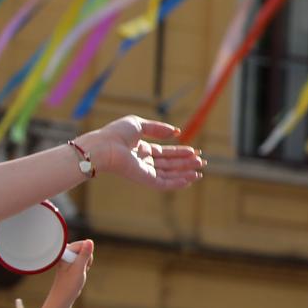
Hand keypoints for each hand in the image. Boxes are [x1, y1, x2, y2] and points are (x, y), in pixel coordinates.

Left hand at [47, 240, 92, 302]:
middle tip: (78, 270)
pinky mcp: (69, 261)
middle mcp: (64, 252)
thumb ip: (84, 254)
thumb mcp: (79, 268)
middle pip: (84, 248)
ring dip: (85, 264)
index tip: (79, 265)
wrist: (63, 296)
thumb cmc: (68, 284)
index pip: (83, 244)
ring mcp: (67, 256)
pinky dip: (83, 266)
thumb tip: (89, 241)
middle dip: (86, 259)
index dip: (86, 255)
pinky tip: (78, 273)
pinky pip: (82, 260)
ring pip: (84, 254)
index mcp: (64, 251)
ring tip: (77, 273)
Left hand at [77, 116, 204, 190]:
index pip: (164, 153)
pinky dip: (176, 183)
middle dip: (185, 163)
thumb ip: (157, 128)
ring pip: (168, 174)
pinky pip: (163, 183)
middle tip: (202, 161)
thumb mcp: (139, 124)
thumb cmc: (116, 133)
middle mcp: (143, 161)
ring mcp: (143, 171)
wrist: (105, 146)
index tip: (194, 151)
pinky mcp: (143, 179)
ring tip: (199, 171)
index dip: (179, 152)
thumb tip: (176, 132)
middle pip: (168, 164)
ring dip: (184, 173)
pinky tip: (189, 179)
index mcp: (140, 149)